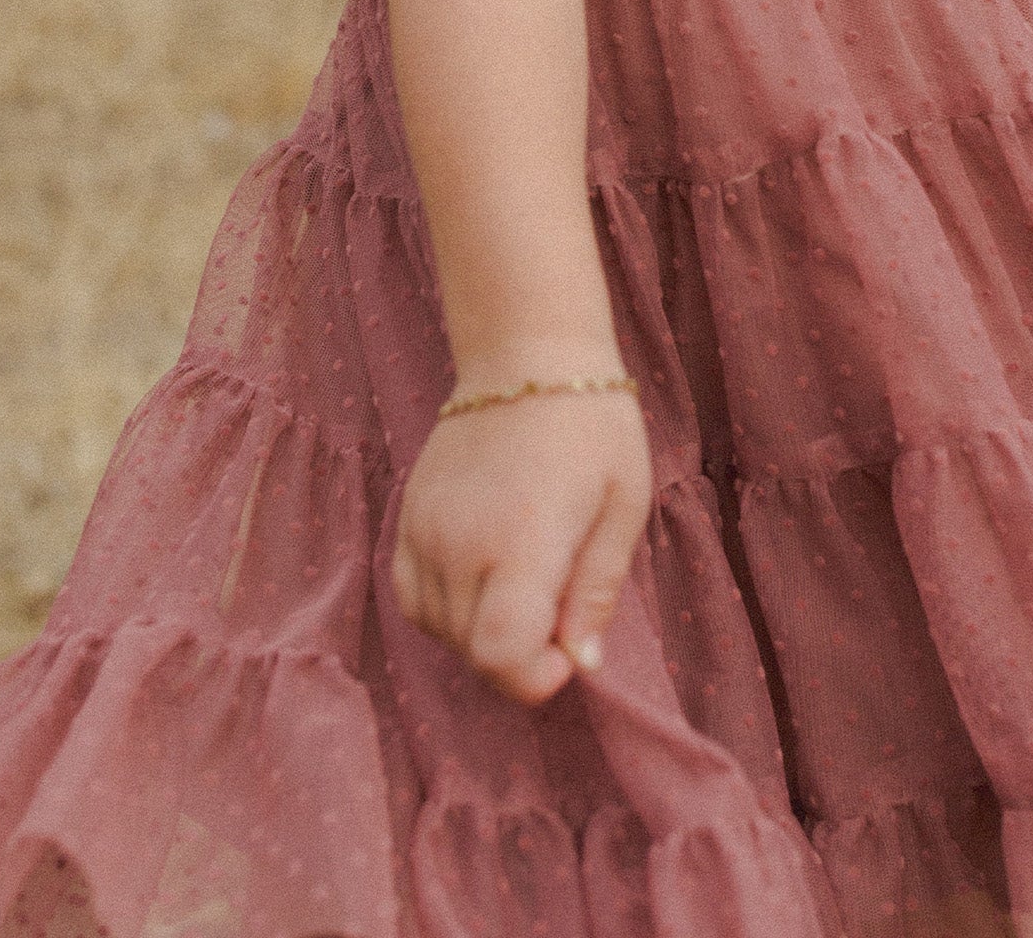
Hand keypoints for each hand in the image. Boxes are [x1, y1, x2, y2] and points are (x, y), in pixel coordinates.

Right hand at [391, 385, 652, 703]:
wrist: (526, 353)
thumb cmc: (593, 424)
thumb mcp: (625, 505)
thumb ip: (598, 589)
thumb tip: (580, 662)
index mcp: (523, 540)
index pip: (501, 655)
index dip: (535, 679)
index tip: (567, 651)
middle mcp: (462, 541)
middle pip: (472, 652)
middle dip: (519, 656)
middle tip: (559, 608)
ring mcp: (425, 528)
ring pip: (438, 630)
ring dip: (480, 634)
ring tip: (524, 587)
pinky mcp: (407, 515)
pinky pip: (410, 596)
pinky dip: (443, 608)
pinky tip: (482, 578)